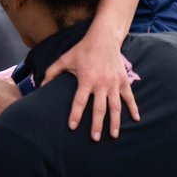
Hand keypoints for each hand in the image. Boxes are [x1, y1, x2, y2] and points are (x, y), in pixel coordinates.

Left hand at [42, 24, 138, 140]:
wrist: (104, 38)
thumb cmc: (82, 50)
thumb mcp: (65, 59)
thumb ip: (52, 72)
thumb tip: (40, 86)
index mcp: (86, 79)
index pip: (79, 101)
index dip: (75, 114)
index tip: (72, 126)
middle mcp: (101, 83)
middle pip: (99, 108)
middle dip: (96, 125)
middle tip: (94, 138)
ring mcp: (114, 83)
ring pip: (115, 107)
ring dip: (115, 122)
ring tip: (113, 135)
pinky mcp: (123, 81)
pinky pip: (130, 97)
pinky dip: (134, 108)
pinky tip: (136, 119)